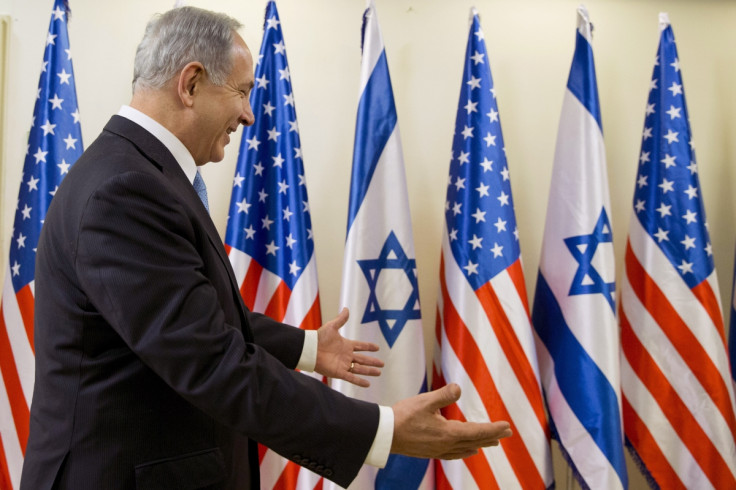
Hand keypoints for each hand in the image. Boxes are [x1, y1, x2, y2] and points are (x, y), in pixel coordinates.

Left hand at [315, 308, 383, 387]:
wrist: (310, 349)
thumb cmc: (319, 337)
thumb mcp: (332, 327)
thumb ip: (341, 319)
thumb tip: (346, 308)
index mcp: (346, 345)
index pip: (360, 346)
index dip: (368, 347)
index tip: (377, 348)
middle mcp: (346, 356)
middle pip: (362, 359)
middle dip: (372, 362)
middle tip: (382, 364)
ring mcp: (343, 364)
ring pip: (359, 369)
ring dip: (369, 371)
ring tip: (379, 373)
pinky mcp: (339, 372)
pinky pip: (351, 378)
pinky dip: (359, 381)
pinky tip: (367, 384)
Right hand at [391, 384, 511, 458]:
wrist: (385, 434)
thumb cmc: (403, 416)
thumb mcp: (425, 401)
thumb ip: (444, 395)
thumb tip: (459, 388)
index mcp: (449, 433)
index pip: (478, 431)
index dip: (494, 428)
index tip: (507, 426)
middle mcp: (447, 445)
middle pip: (475, 441)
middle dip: (492, 436)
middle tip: (507, 433)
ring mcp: (439, 451)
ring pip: (466, 448)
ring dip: (481, 444)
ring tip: (492, 442)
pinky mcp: (431, 452)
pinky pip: (455, 454)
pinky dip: (465, 451)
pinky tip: (467, 450)